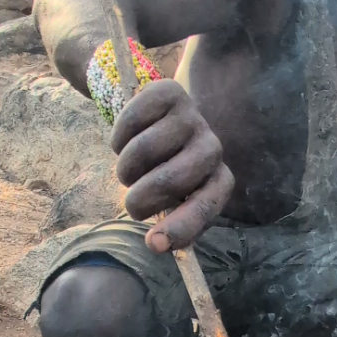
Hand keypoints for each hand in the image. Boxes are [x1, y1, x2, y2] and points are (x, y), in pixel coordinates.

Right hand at [111, 79, 233, 251]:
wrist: (159, 120)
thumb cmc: (165, 170)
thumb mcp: (172, 199)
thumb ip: (170, 222)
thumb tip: (156, 244)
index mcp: (219, 180)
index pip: (207, 205)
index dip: (181, 226)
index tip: (152, 244)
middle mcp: (212, 148)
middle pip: (169, 180)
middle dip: (139, 200)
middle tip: (132, 202)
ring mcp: (193, 118)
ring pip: (143, 151)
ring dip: (125, 169)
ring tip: (129, 170)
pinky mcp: (169, 92)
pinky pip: (131, 120)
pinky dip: (118, 138)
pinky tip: (125, 141)